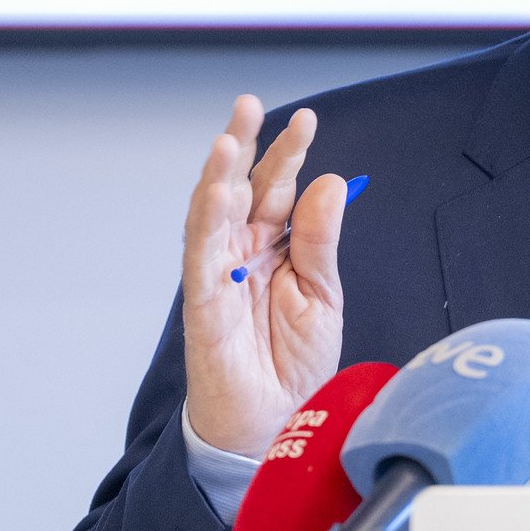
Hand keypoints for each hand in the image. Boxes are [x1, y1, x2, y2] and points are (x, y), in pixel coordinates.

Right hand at [181, 96, 347, 457]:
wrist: (278, 425)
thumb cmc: (294, 364)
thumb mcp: (324, 295)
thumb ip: (320, 240)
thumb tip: (329, 183)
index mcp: (275, 246)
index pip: (279, 189)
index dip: (289, 154)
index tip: (306, 121)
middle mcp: (243, 252)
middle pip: (241, 189)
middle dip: (245, 146)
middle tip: (250, 105)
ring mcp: (220, 273)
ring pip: (211, 213)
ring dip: (218, 174)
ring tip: (229, 139)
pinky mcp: (203, 302)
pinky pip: (200, 255)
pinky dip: (206, 222)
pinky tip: (216, 192)